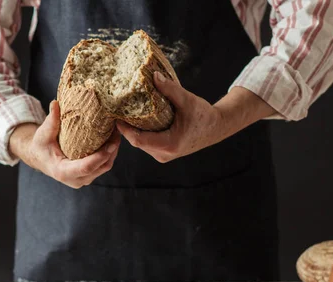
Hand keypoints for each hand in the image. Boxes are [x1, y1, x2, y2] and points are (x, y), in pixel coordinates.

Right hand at [9, 100, 120, 188]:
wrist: (40, 157)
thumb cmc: (41, 146)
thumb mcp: (43, 133)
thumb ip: (51, 120)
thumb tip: (55, 103)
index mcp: (63, 172)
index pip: (86, 167)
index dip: (100, 156)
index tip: (111, 143)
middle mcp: (76, 180)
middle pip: (101, 167)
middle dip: (112, 150)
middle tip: (118, 131)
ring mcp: (84, 179)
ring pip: (105, 167)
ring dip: (114, 151)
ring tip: (117, 132)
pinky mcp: (89, 175)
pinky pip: (104, 165)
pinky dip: (110, 153)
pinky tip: (112, 138)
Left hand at [117, 71, 274, 162]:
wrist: (215, 128)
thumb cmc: (203, 115)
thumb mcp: (187, 100)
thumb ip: (170, 89)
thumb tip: (153, 75)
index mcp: (169, 144)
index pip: (138, 140)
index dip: (125, 129)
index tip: (116, 115)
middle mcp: (164, 154)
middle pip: (137, 142)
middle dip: (126, 128)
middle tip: (116, 111)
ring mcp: (163, 155)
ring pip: (141, 144)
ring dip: (133, 131)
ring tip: (123, 114)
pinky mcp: (164, 153)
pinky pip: (147, 144)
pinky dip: (141, 133)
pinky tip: (135, 120)